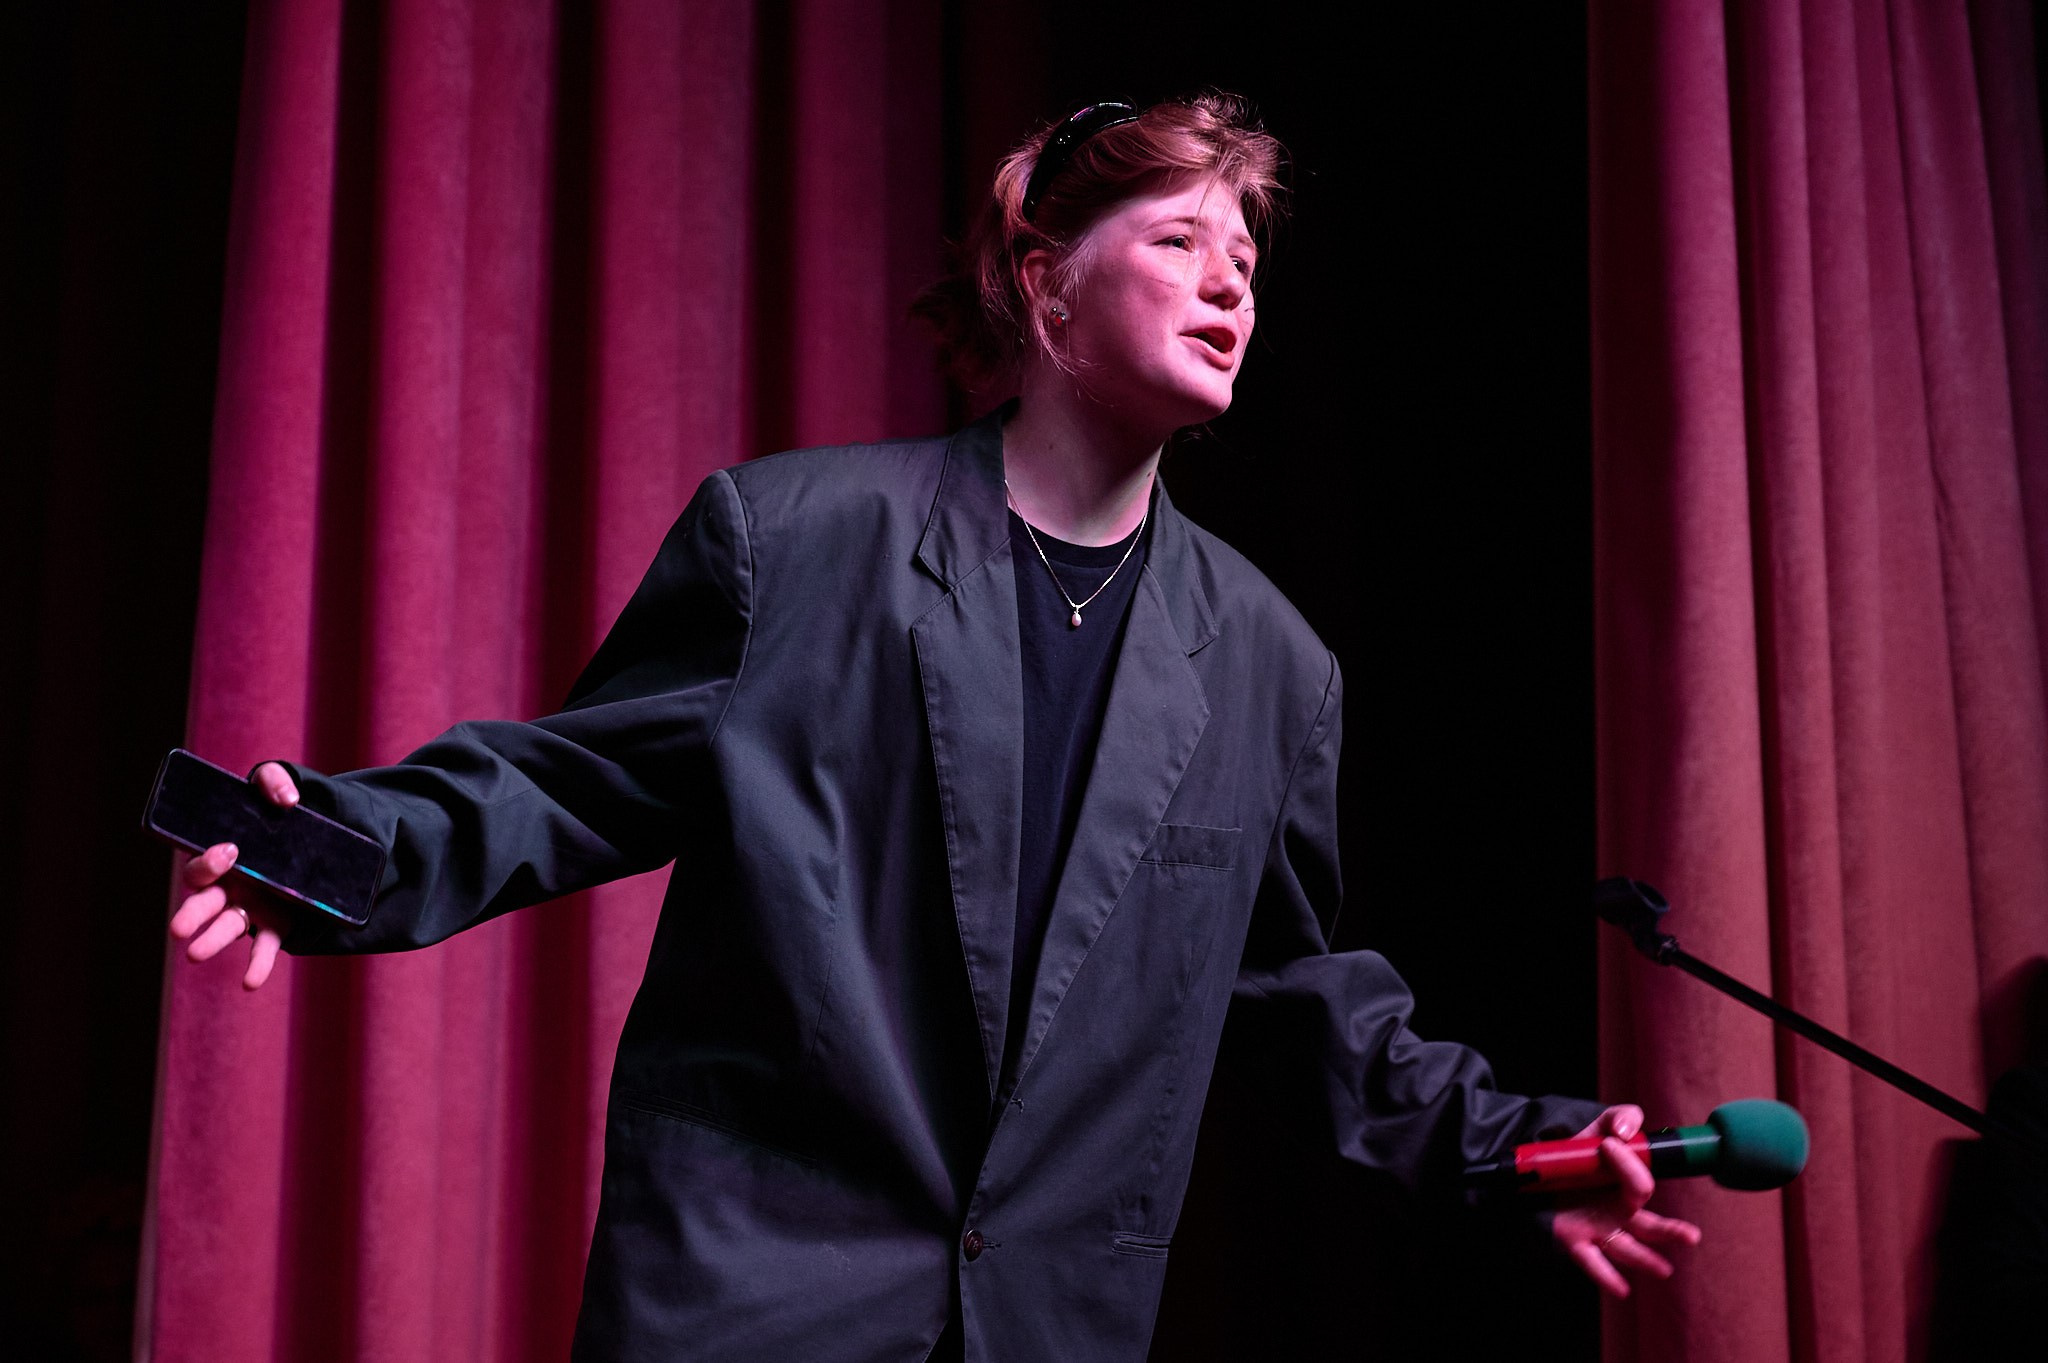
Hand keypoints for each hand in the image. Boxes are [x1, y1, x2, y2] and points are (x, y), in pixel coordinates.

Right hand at [167, 761, 298, 989]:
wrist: (307, 840)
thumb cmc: (275, 816)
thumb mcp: (274, 788)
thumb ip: (274, 781)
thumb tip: (287, 800)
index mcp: (220, 858)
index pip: (202, 864)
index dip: (210, 861)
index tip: (229, 852)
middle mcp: (228, 886)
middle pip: (203, 901)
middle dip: (192, 914)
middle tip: (180, 929)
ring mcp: (249, 907)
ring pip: (226, 927)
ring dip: (212, 941)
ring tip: (195, 955)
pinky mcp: (274, 922)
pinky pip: (263, 946)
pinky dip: (256, 965)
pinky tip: (250, 983)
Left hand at [1550, 1104, 1703, 1297]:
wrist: (1539, 1170)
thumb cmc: (1580, 1154)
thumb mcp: (1598, 1127)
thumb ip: (1620, 1118)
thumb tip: (1625, 1134)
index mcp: (1629, 1190)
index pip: (1640, 1184)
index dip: (1629, 1165)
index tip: (1610, 1143)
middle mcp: (1619, 1214)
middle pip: (1648, 1226)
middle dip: (1671, 1232)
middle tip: (1691, 1236)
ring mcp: (1599, 1228)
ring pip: (1626, 1248)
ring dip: (1645, 1260)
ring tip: (1665, 1270)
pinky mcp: (1574, 1238)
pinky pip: (1592, 1261)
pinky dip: (1607, 1276)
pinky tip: (1622, 1290)